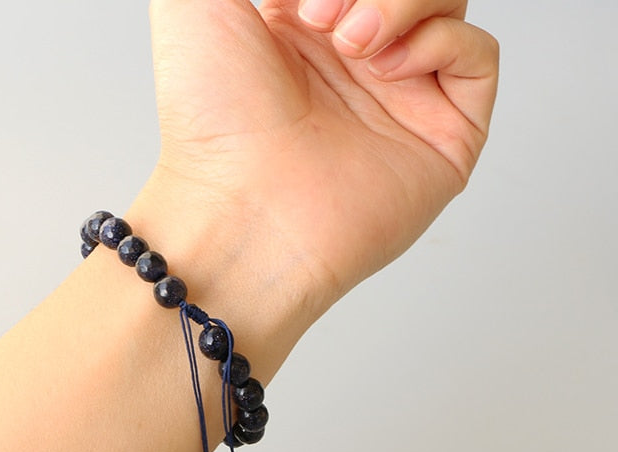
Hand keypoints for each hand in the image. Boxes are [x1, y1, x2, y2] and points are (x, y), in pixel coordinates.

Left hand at [147, 0, 497, 315]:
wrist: (240, 210)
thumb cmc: (209, 121)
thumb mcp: (196, 5)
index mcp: (302, 28)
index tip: (295, 1)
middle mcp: (355, 62)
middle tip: (320, 16)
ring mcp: (401, 99)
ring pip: (445, 3)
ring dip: (403, 0)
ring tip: (351, 42)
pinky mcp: (441, 138)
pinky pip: (476, 56)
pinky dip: (441, 40)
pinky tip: (389, 66)